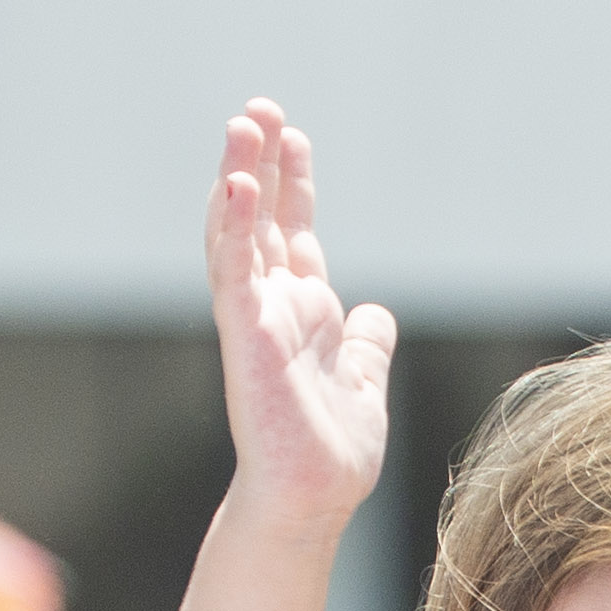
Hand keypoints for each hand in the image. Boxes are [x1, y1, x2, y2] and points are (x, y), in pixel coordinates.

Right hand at [206, 99, 394, 542]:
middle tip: (260, 109)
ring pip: (239, 232)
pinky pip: (234, 270)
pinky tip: (240, 183)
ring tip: (244, 125)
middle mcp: (274, 308)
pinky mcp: (245, 335)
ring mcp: (255, 318)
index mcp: (303, 315)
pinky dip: (235, 226)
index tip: (295, 137)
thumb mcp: (364, 385)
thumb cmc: (331, 457)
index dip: (295, 185)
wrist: (311, 502)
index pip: (294, 234)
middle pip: (263, 219)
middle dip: (262, 162)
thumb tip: (375, 314)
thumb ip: (366, 346)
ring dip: (240, 176)